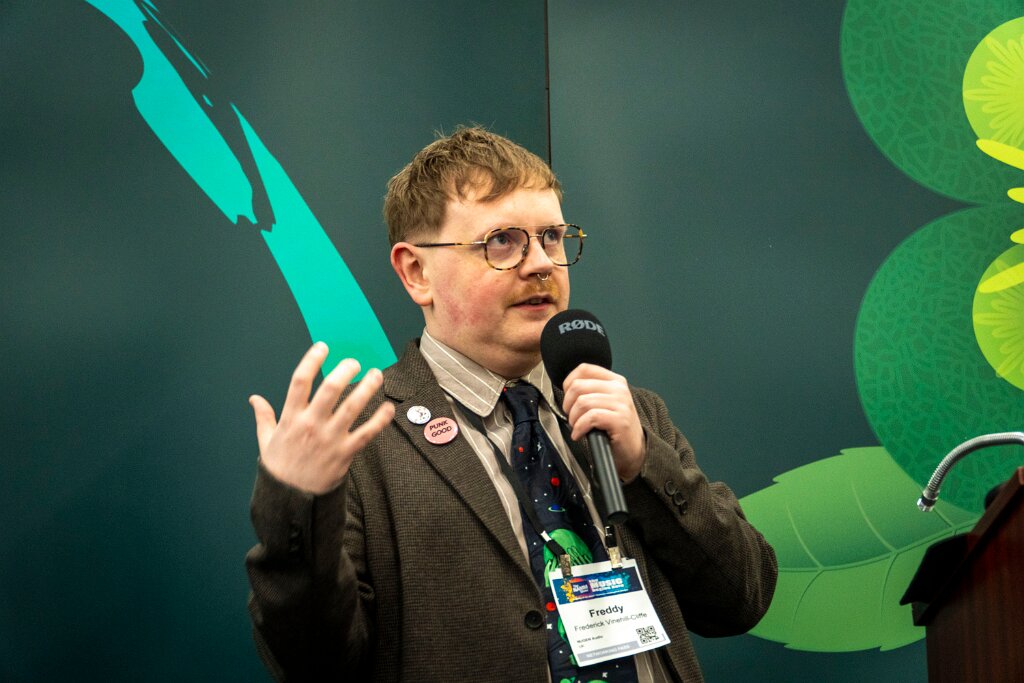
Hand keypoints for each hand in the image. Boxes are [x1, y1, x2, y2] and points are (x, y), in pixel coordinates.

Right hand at [249, 342, 394, 493]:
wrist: (291, 500)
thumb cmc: (280, 468)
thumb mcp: (266, 441)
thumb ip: (264, 417)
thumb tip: (254, 399)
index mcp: (291, 418)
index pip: (300, 381)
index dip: (312, 360)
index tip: (323, 347)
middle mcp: (311, 425)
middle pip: (330, 390)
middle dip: (344, 371)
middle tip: (354, 361)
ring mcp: (329, 439)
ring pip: (352, 408)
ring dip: (367, 388)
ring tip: (376, 374)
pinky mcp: (345, 453)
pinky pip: (367, 433)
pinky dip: (380, 420)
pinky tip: (389, 408)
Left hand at [561, 363, 645, 480]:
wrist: (634, 449)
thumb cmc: (616, 428)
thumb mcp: (606, 403)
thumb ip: (592, 391)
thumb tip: (568, 388)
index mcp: (615, 381)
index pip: (584, 369)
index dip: (568, 383)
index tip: (568, 398)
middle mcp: (619, 389)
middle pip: (578, 386)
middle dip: (568, 404)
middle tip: (572, 416)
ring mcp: (621, 404)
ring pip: (582, 402)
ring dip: (573, 418)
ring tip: (577, 427)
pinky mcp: (620, 420)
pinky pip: (590, 418)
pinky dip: (579, 428)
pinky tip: (579, 434)